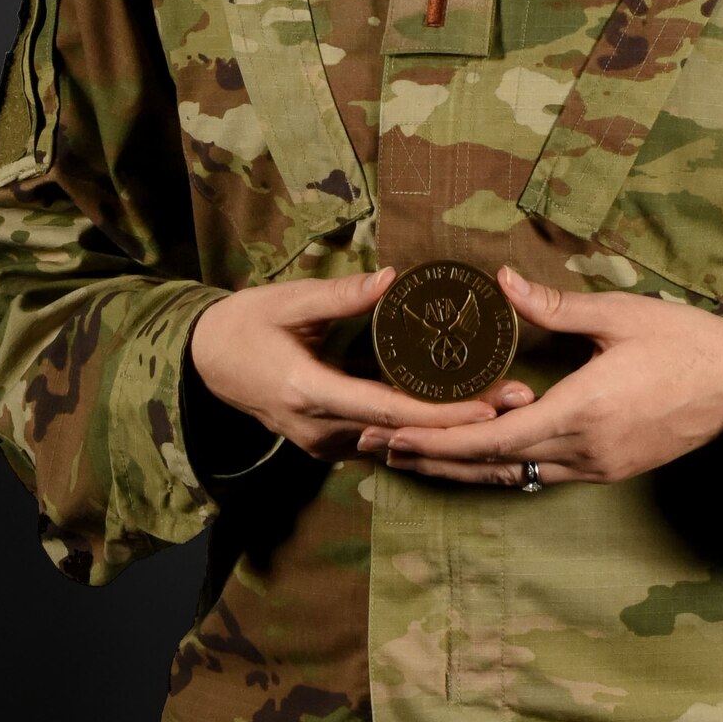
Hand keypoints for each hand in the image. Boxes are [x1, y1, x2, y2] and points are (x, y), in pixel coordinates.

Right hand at [189, 266, 533, 462]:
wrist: (203, 362)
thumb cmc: (243, 325)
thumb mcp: (287, 301)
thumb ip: (340, 294)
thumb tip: (392, 277)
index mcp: (309, 392)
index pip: (388, 409)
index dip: (441, 413)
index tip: (488, 406)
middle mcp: (318, 429)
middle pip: (403, 432)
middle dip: (462, 422)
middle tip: (518, 400)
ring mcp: (320, 443)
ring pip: (394, 444)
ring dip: (445, 430)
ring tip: (502, 406)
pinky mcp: (325, 443)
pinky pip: (379, 442)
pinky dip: (418, 432)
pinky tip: (457, 417)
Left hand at [357, 266, 722, 487]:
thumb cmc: (684, 342)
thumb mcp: (620, 316)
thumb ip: (555, 306)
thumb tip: (501, 282)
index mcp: (582, 409)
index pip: (494, 437)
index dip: (439, 439)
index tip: (393, 433)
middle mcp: (584, 449)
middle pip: (493, 466)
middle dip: (432, 458)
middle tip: (377, 447)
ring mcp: (598, 466)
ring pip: (515, 476)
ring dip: (462, 468)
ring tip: (411, 456)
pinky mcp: (609, 468)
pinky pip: (542, 474)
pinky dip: (501, 467)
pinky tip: (476, 456)